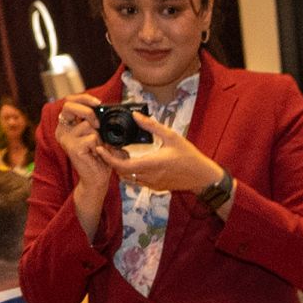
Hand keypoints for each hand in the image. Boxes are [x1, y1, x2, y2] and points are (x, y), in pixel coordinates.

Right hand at [48, 93, 113, 188]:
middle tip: (98, 124)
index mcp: (66, 125)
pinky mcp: (72, 148)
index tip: (99, 102)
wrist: (96, 179)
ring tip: (98, 149)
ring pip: (88, 125)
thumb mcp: (99, 135)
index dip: (83, 98)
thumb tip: (106, 109)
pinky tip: (97, 154)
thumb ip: (98, 122)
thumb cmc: (99, 157)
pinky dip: (100, 145)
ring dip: (100, 136)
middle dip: (88, 111)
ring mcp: (65, 139)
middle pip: (68, 106)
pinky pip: (92, 138)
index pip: (69, 101)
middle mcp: (62, 130)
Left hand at [105, 110, 221, 196]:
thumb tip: (135, 115)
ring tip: (121, 152)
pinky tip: (135, 160)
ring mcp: (151, 184)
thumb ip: (151, 125)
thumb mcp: (171, 136)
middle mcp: (149, 176)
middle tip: (110, 147)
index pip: (121, 165)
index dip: (107, 158)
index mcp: (151, 164)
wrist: (202, 176)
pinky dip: (131, 171)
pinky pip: (137, 180)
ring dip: (121, 166)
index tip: (100, 148)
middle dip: (112, 160)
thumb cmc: (189, 156)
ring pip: (128, 177)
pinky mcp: (155, 187)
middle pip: (121, 172)